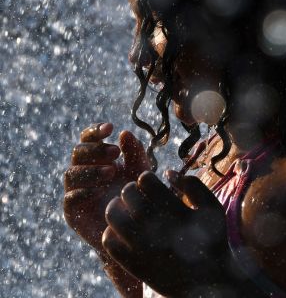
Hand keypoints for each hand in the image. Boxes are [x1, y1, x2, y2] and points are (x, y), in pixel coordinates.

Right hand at [63, 123, 149, 251]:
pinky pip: (70, 199)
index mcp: (97, 160)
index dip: (95, 132)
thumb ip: (134, 153)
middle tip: (116, 153)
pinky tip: (98, 190)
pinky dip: (82, 191)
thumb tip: (124, 133)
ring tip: (111, 171)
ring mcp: (76, 192)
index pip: (89, 140)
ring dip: (90, 170)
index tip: (110, 128)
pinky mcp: (73, 213)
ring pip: (71, 174)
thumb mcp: (141, 172)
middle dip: (95, 150)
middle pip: (77, 153)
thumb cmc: (139, 197)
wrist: (136, 231)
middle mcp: (83, 173)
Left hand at [102, 171, 236, 295]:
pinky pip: (109, 241)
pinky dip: (111, 230)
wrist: (207, 281)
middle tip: (135, 193)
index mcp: (177, 213)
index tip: (150, 183)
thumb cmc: (211, 239)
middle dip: (130, 189)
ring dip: (116, 206)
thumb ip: (194, 185)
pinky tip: (123, 229)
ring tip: (125, 207)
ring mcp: (143, 249)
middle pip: (128, 196)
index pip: (146, 182)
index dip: (145, 178)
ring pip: (114, 216)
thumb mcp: (212, 208)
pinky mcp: (133, 264)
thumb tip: (168, 172)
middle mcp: (158, 230)